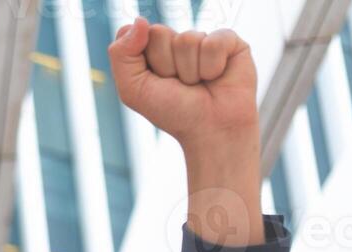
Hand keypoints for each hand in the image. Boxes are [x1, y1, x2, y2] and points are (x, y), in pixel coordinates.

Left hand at [107, 18, 257, 147]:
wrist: (210, 130)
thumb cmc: (172, 112)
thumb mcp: (133, 89)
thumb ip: (122, 54)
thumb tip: (139, 20)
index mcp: (151, 49)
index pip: (136, 34)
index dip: (144, 62)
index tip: (156, 82)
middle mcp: (176, 41)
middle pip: (159, 33)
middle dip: (166, 65)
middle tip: (179, 85)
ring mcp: (202, 39)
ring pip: (187, 39)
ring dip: (190, 71)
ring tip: (198, 84)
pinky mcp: (229, 41)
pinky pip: (213, 42)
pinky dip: (212, 67)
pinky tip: (216, 77)